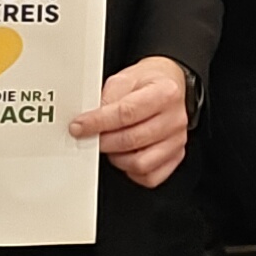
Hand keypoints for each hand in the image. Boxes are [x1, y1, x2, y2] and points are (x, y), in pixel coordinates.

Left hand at [73, 55, 194, 185]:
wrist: (169, 84)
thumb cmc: (148, 82)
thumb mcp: (125, 78)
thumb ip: (107, 99)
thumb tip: (89, 122)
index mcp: (165, 93)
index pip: (126, 113)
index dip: (97, 122)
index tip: (79, 126)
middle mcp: (175, 119)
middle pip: (132, 140)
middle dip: (103, 141)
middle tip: (90, 136)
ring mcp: (177, 140)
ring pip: (140, 163)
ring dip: (117, 158)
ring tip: (110, 145)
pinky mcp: (175, 156)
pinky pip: (149, 176)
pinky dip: (131, 171)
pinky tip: (125, 156)